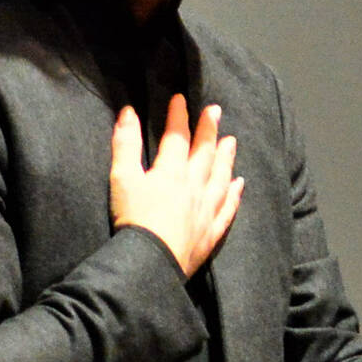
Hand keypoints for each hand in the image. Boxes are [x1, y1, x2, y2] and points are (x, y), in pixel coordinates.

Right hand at [110, 95, 242, 277]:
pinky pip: (227, 209)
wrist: (151, 262)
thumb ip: (125, 144)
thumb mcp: (122, 178)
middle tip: (216, 112)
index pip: (178, 137)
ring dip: (226, 158)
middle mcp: (195, 187)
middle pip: (205, 154)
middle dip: (209, 131)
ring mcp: (207, 210)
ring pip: (221, 178)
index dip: (179, 116)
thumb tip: (128, 112)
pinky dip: (234, 195)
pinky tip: (239, 185)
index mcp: (171, 172)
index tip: (181, 99)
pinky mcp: (211, 232)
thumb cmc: (134, 220)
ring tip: (231, 142)